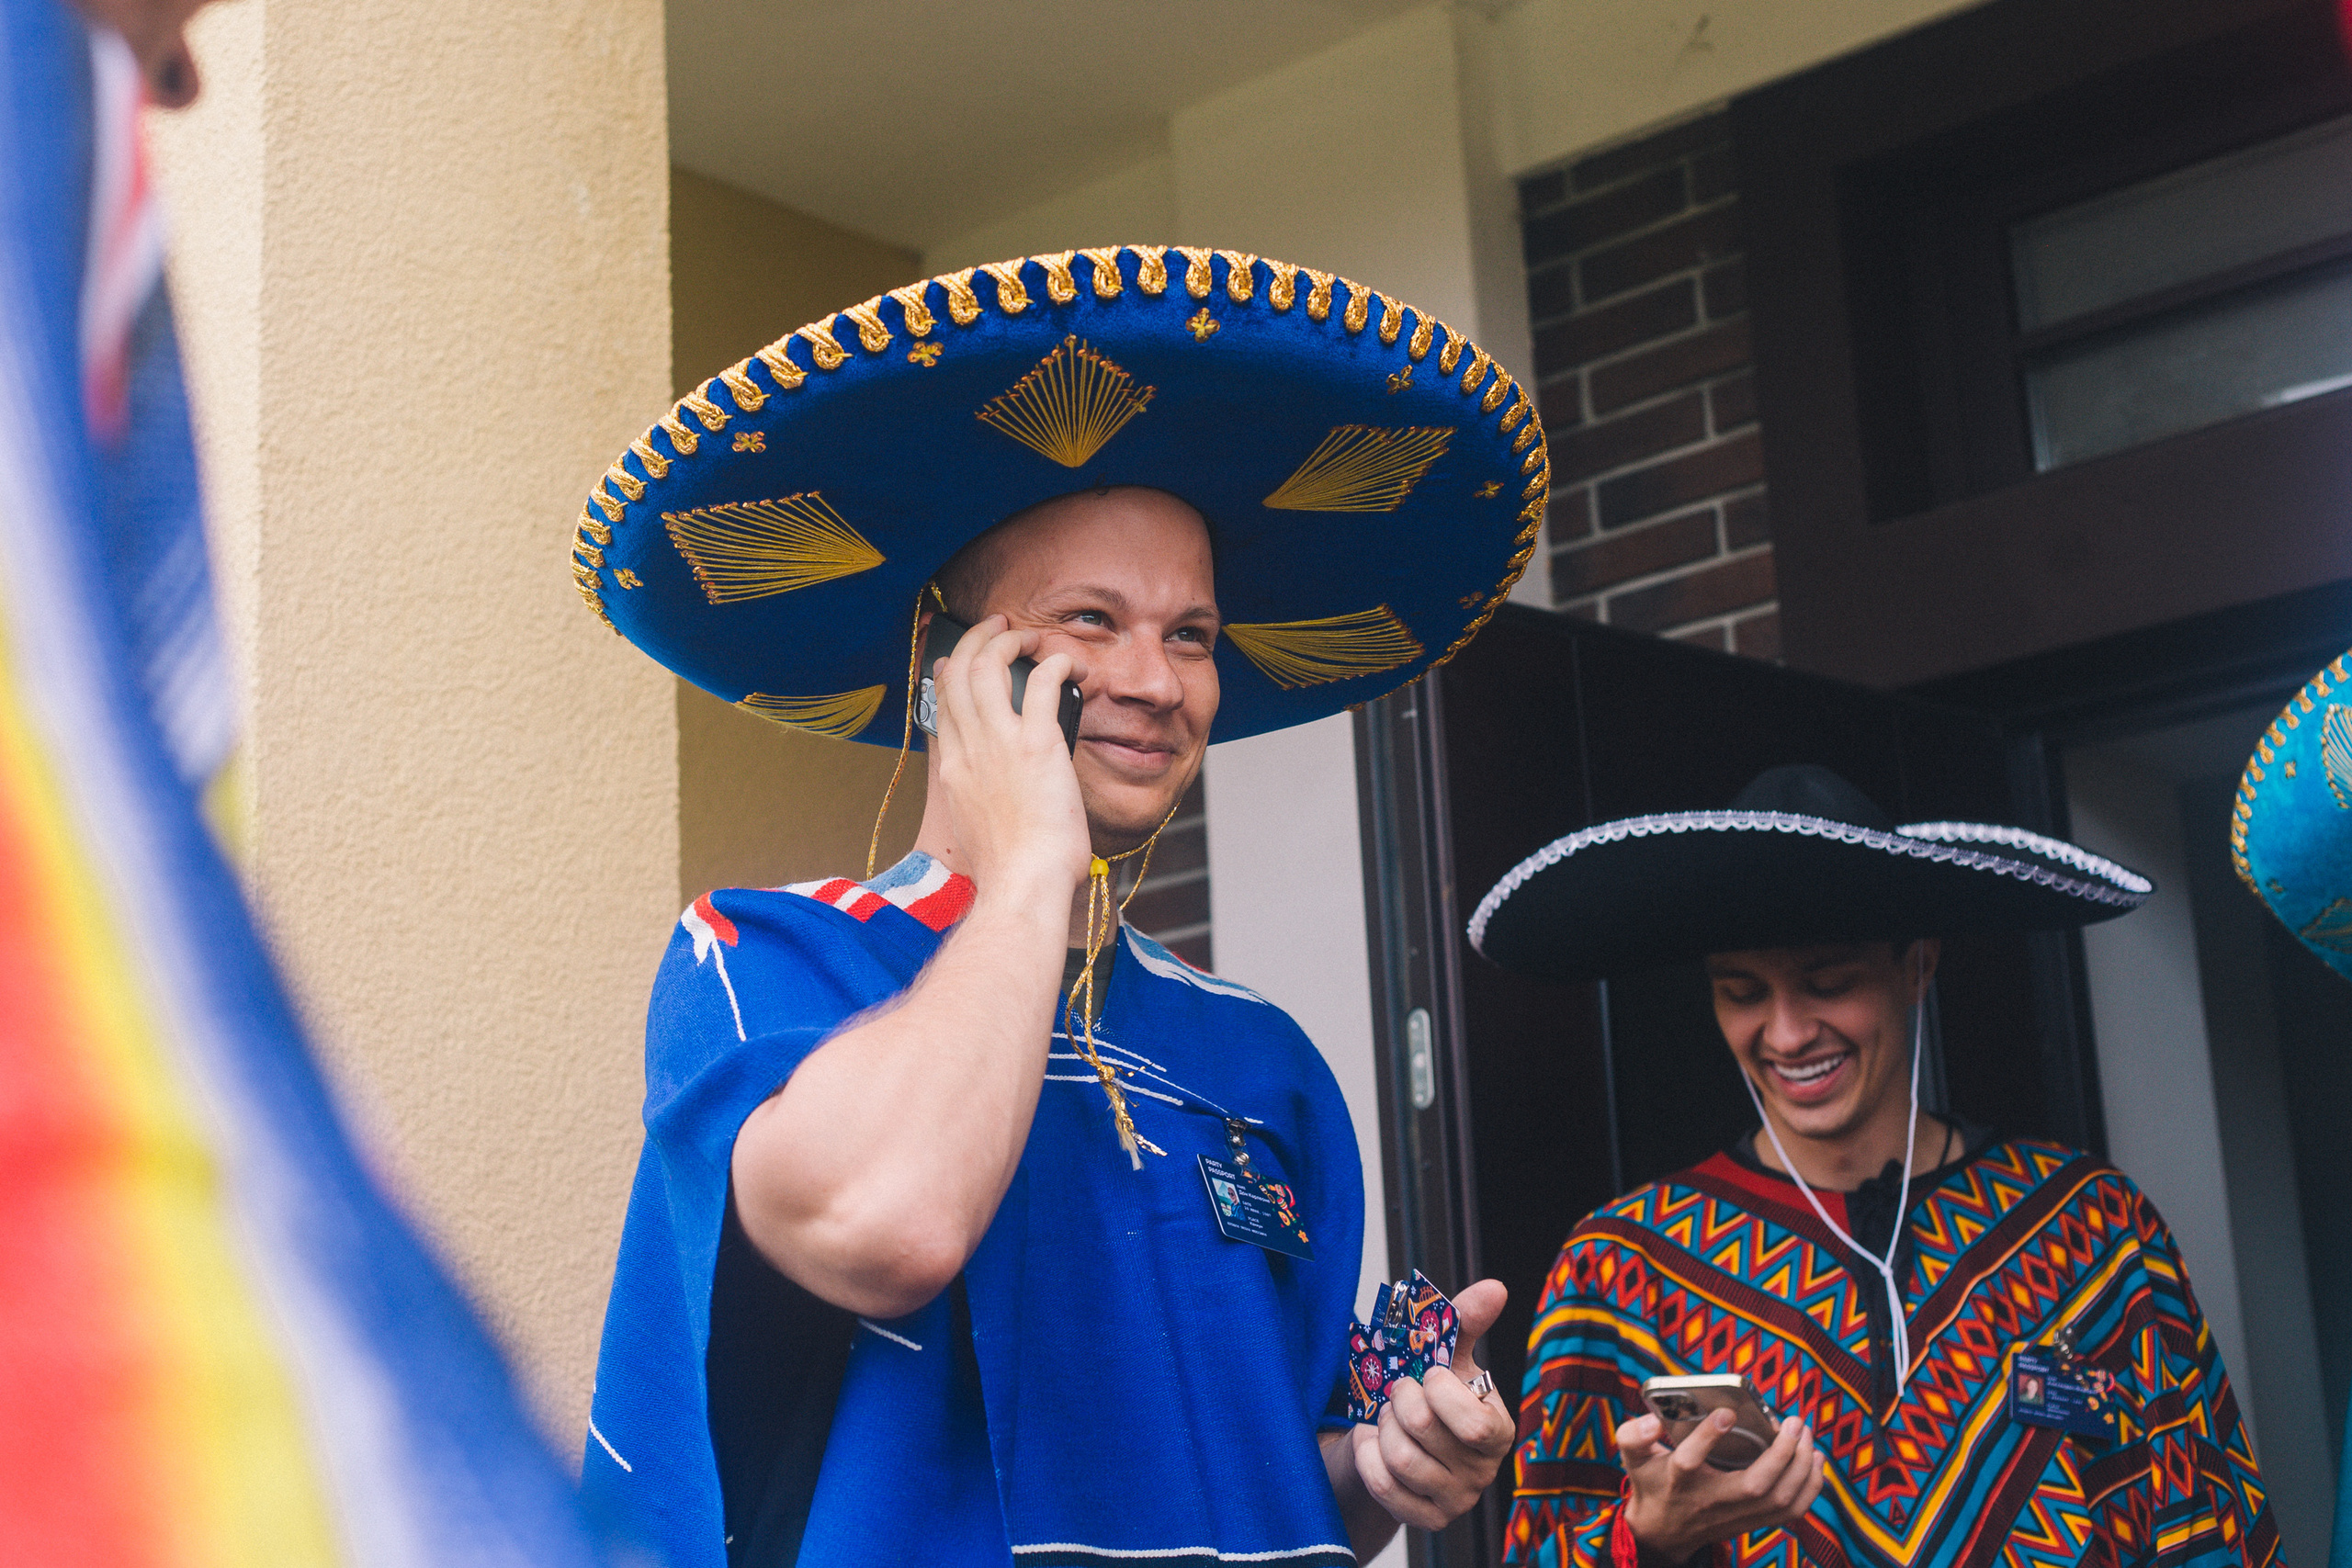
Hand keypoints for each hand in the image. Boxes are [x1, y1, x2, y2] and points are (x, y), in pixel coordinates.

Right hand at [929, 613, 1090, 898]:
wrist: (1022, 885)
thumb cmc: (1010, 871)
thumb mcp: (976, 829)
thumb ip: (977, 799)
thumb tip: (987, 793)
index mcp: (953, 770)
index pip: (941, 703)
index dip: (950, 670)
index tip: (959, 660)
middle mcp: (969, 749)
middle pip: (958, 672)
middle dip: (977, 640)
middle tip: (998, 628)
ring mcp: (1000, 744)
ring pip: (989, 664)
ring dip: (1010, 641)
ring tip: (1032, 638)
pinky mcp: (1038, 746)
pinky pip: (1043, 683)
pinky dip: (1057, 664)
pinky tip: (1072, 667)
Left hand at [1349, 1278, 1515, 1531]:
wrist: (1396, 1439)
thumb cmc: (1430, 1395)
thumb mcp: (1449, 1356)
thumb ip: (1466, 1321)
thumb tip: (1495, 1288)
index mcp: (1499, 1430)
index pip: (1475, 1425)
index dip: (1440, 1393)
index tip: (1429, 1375)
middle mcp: (1483, 1472)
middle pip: (1425, 1432)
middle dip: (1399, 1400)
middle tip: (1398, 1392)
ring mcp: (1455, 1500)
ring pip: (1401, 1460)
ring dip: (1382, 1428)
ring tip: (1387, 1418)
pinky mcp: (1424, 1519)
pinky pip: (1384, 1486)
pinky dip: (1368, 1456)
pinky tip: (1372, 1443)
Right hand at [1618, 1406, 1824, 1563]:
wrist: (1663, 1532)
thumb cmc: (1652, 1483)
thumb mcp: (1633, 1458)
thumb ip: (1633, 1435)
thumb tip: (1652, 1420)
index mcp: (1677, 1481)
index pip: (1688, 1461)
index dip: (1707, 1437)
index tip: (1727, 1412)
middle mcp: (1710, 1501)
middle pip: (1753, 1487)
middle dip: (1781, 1454)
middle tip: (1794, 1422)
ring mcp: (1735, 1515)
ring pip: (1779, 1500)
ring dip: (1801, 1468)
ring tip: (1808, 1437)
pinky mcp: (1753, 1522)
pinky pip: (1791, 1512)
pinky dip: (1810, 1487)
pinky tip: (1815, 1460)